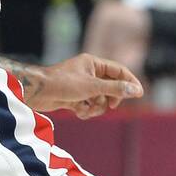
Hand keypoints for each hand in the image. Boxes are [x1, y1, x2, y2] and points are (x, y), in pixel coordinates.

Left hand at [22, 53, 142, 118]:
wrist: (36, 93)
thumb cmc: (62, 84)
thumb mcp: (92, 87)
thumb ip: (115, 89)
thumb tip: (137, 90)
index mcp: (93, 63)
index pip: (119, 70)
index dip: (130, 81)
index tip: (139, 94)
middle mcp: (88, 72)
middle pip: (111, 87)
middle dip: (110, 99)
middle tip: (110, 105)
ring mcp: (81, 86)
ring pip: (100, 99)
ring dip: (96, 107)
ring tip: (86, 109)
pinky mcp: (74, 98)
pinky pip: (89, 106)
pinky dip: (85, 111)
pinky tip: (76, 112)